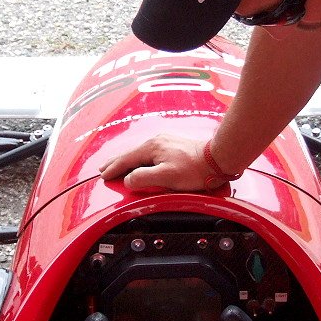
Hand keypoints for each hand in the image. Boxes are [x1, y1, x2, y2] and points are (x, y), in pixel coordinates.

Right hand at [98, 134, 217, 191]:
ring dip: (127, 160)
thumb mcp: (166, 177)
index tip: (103, 175)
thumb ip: (143, 178)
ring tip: (118, 165)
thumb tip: (128, 179)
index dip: (113, 169)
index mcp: (151, 147)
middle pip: (131, 153)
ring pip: (140, 152)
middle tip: (103, 168)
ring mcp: (165, 141)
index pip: (126, 160)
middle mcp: (156, 141)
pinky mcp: (173, 145)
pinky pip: (150, 152)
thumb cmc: (193, 169)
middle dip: (116, 161)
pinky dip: (140, 158)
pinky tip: (140, 161)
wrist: (217, 159)